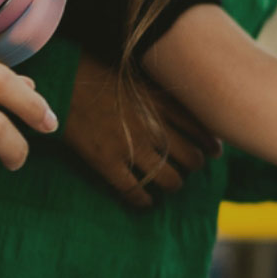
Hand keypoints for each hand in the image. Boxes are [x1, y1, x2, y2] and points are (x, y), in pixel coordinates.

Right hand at [63, 52, 220, 211]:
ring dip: (174, 185)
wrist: (62, 80)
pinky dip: (144, 201)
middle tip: (190, 168)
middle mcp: (153, 127)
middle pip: (192, 158)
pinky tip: (145, 202)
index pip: (201, 131)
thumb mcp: (139, 78)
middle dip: (195, 166)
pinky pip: (134, 191)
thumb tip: (189, 108)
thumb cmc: (99, 75)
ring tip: (170, 185)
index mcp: (161, 104)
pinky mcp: (106, 162)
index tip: (214, 151)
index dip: (210, 145)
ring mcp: (130, 147)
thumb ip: (163, 95)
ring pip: (169, 180)